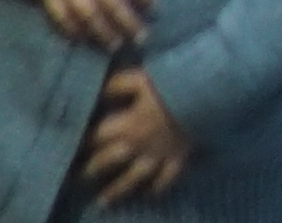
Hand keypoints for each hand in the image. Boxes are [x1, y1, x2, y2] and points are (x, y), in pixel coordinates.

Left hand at [79, 67, 187, 204]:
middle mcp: (137, 145)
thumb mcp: (142, 78)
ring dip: (117, 190)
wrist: (208, 100)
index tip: (73, 146)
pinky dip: (158, 188)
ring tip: (103, 202)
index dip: (84, 141)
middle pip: (109, 162)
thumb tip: (99, 91)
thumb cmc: (172, 86)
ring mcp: (158, 155)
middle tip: (82, 177)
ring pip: (133, 178)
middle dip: (93, 169)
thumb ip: (118, 85)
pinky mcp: (178, 158)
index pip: (97, 137)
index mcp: (126, 124)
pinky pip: (167, 178)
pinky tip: (150, 194)